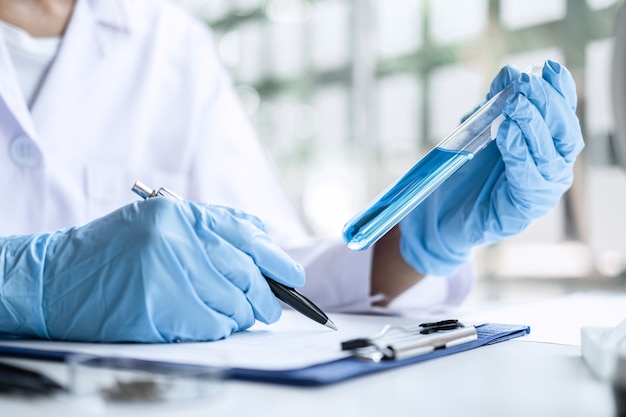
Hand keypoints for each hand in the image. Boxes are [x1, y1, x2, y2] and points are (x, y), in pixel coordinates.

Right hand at [0, 198, 303, 341]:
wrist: (55, 279)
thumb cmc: (110, 252)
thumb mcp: (159, 222)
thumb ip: (207, 226)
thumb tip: (261, 239)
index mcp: (180, 214)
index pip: (246, 236)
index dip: (276, 259)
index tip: (292, 276)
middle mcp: (177, 238)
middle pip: (246, 273)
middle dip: (265, 296)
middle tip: (269, 308)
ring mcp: (168, 273)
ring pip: (234, 303)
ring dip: (241, 315)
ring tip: (233, 316)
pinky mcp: (160, 308)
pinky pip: (213, 326)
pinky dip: (219, 329)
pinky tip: (208, 324)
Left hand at [398, 60, 584, 275]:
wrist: (438, 217)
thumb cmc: (460, 176)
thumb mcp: (475, 134)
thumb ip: (491, 110)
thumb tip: (506, 77)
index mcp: (545, 148)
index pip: (563, 115)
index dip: (560, 91)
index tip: (548, 68)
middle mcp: (551, 169)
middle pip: (565, 133)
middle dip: (546, 104)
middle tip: (525, 83)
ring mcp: (540, 192)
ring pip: (551, 155)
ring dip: (534, 125)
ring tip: (516, 105)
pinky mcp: (522, 211)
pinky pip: (529, 180)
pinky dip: (520, 154)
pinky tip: (508, 134)